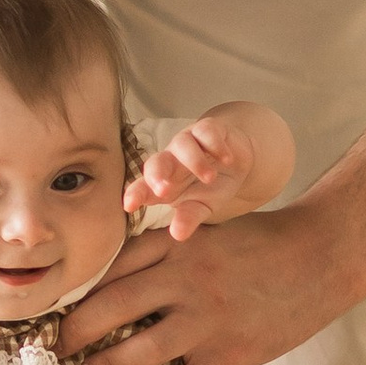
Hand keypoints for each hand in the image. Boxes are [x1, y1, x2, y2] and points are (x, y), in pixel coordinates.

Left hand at [60, 206, 341, 364]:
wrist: (322, 255)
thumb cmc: (261, 242)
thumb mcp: (205, 231)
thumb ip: (163, 250)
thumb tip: (114, 281)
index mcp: (174, 244)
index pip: (110, 268)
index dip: (76, 292)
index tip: (52, 310)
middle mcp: (184, 279)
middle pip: (109, 308)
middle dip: (73, 333)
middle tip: (51, 351)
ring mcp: (206, 319)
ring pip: (137, 352)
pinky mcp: (229, 354)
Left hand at [127, 112, 268, 240]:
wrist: (236, 159)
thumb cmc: (210, 186)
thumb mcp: (202, 206)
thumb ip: (188, 217)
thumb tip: (178, 235)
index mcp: (164, 181)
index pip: (144, 187)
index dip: (135, 194)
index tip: (129, 205)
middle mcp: (172, 159)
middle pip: (157, 162)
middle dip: (157, 174)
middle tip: (163, 190)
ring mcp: (189, 142)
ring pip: (182, 144)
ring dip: (194, 161)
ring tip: (209, 178)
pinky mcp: (209, 129)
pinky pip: (207, 131)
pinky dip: (216, 145)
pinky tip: (226, 159)